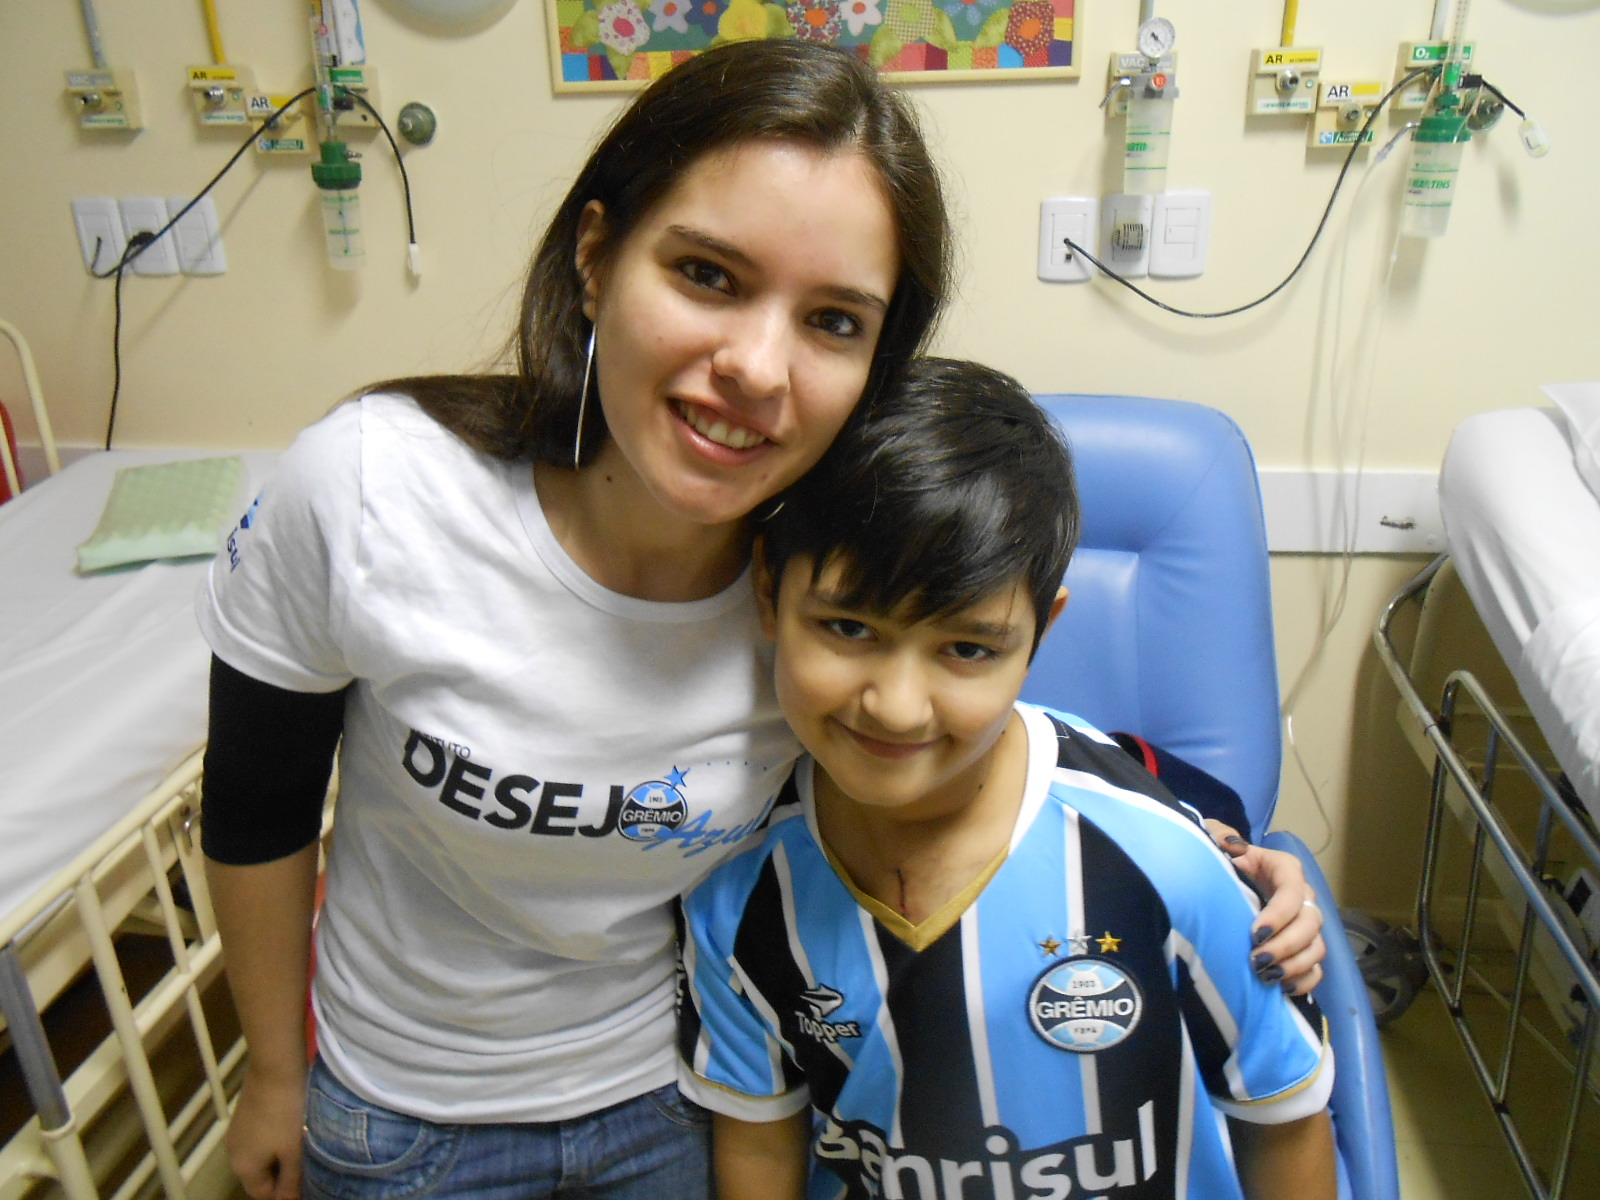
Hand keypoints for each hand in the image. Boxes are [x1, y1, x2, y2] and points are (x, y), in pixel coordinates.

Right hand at [227, 1064, 307, 1199]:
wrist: (274, 1068)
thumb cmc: (286, 1112)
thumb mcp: (293, 1150)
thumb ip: (291, 1180)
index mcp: (243, 1167)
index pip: (262, 1194)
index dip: (284, 1193)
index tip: (306, 1182)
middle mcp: (233, 1153)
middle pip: (258, 1176)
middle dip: (281, 1175)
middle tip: (307, 1165)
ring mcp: (236, 1133)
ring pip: (259, 1156)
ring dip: (278, 1156)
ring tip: (302, 1146)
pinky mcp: (242, 1116)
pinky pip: (258, 1139)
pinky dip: (273, 1140)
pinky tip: (292, 1128)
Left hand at [1204, 820, 1325, 995]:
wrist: (1221, 883)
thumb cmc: (1223, 862)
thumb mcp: (1219, 844)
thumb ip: (1221, 838)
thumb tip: (1229, 844)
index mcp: (1285, 870)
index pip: (1293, 892)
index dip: (1279, 915)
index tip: (1255, 934)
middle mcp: (1302, 897)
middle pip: (1311, 924)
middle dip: (1286, 945)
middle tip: (1257, 961)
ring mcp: (1305, 926)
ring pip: (1317, 948)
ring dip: (1294, 966)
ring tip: (1265, 976)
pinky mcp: (1302, 949)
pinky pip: (1316, 970)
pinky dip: (1304, 981)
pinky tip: (1281, 988)